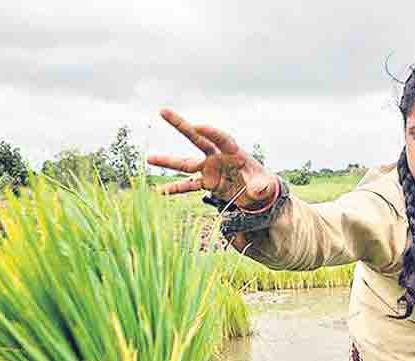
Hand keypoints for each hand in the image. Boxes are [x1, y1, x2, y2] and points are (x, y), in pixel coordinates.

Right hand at [146, 108, 276, 208]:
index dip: (210, 132)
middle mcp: (217, 156)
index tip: (197, 125)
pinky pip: (189, 185)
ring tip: (149, 158)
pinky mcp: (206, 182)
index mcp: (233, 151)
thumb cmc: (263, 184)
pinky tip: (161, 191)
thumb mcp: (265, 185)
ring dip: (168, 161)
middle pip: (197, 138)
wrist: (258, 194)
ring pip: (186, 163)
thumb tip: (258, 190)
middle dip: (181, 125)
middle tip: (162, 111)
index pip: (221, 138)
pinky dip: (176, 188)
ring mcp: (209, 168)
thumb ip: (261, 186)